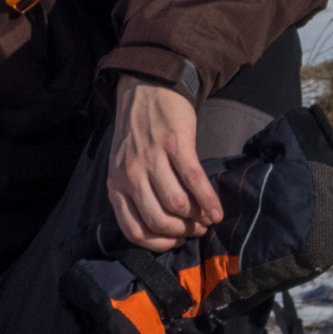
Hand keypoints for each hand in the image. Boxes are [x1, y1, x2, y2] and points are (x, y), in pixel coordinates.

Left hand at [107, 75, 221, 252]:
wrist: (146, 90)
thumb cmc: (136, 134)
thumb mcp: (122, 167)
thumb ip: (134, 194)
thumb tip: (161, 227)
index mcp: (116, 185)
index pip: (133, 230)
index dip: (158, 243)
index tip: (176, 242)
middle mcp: (130, 176)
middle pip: (157, 221)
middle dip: (181, 232)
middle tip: (196, 230)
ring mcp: (152, 160)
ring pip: (176, 205)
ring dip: (196, 218)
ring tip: (207, 219)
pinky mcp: (176, 146)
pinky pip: (194, 182)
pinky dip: (208, 201)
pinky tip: (217, 210)